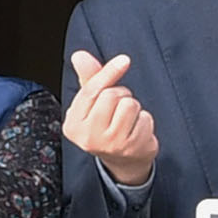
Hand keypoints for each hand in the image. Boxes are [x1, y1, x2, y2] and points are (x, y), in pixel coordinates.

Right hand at [63, 51, 159, 186]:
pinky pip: (144, 118)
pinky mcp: (131, 148)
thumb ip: (88, 78)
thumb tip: (80, 56)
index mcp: (73, 124)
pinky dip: (144, 121)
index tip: (124, 60)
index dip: (108, 72)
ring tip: (127, 120)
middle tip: (117, 109)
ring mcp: (111, 144)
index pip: (91, 91)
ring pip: (129, 105)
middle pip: (112, 95)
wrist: (123, 162)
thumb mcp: (92, 104)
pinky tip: (136, 131)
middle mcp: (88, 137)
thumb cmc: (106, 127)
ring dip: (133, 108)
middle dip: (120, 95)